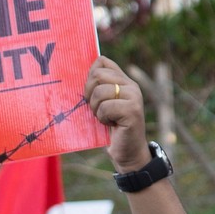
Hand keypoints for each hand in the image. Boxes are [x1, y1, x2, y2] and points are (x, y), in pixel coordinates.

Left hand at [85, 57, 149, 173]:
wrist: (127, 152)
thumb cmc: (111, 128)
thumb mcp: (102, 103)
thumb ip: (98, 87)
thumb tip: (80, 70)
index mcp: (124, 81)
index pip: (102, 61)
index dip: (90, 76)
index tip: (91, 93)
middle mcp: (131, 85)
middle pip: (98, 75)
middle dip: (89, 94)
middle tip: (96, 109)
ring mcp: (134, 97)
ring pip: (100, 92)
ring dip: (95, 109)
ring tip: (104, 117)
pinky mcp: (132, 111)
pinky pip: (105, 107)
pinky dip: (102, 118)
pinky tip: (110, 124)